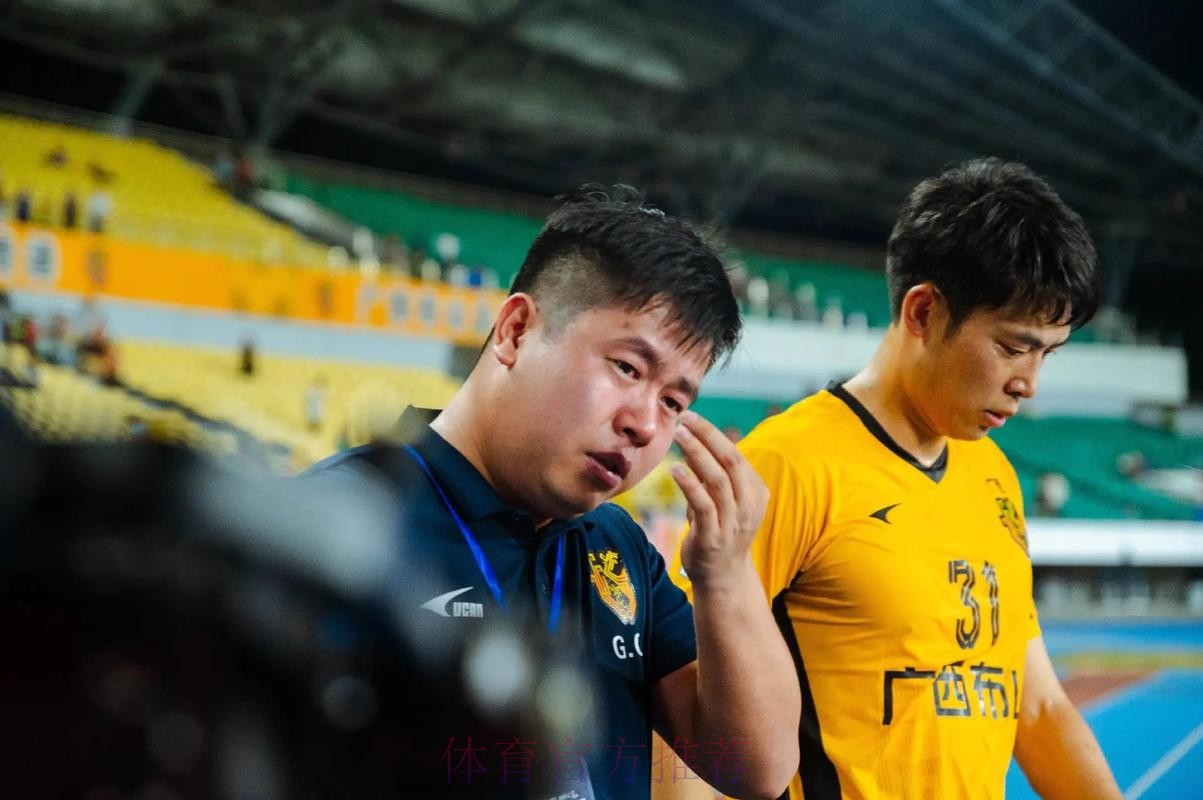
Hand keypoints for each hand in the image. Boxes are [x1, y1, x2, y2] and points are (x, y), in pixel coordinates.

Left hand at [670, 410, 768, 589]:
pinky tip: (676, 469)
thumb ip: (709, 474)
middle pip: (732, 462)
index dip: (714, 434)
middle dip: (709, 436)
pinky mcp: (714, 538)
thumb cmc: (719, 533)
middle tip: (686, 419)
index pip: (736, 456)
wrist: (723, 579)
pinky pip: (704, 506)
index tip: (692, 417)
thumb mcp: (720, 501)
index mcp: (755, 493)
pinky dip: (690, 485)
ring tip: (679, 435)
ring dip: (698, 454)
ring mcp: (733, 523)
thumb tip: (691, 440)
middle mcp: (748, 506)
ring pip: (719, 481)